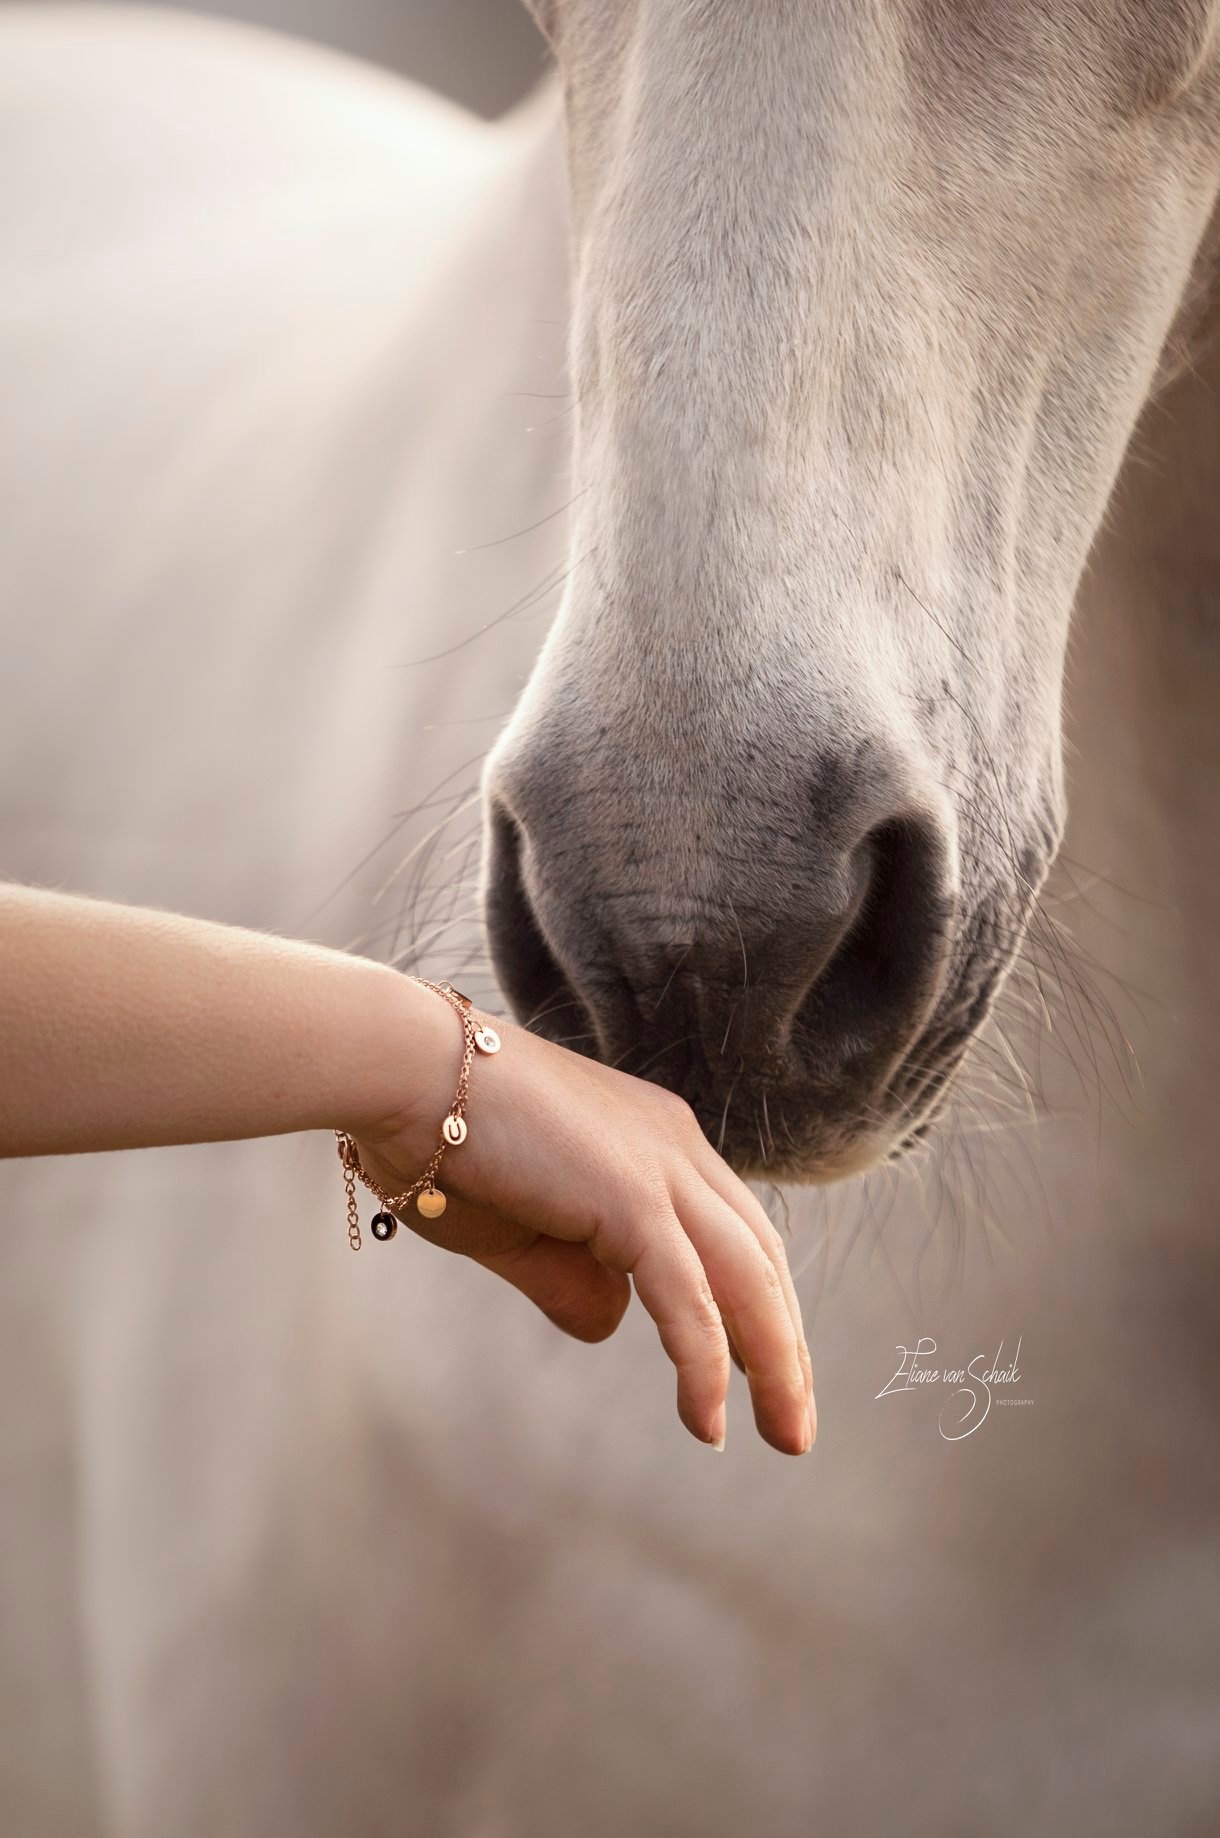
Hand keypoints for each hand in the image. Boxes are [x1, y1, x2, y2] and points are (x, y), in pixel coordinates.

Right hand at [350, 1009, 814, 1455]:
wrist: (401, 1069)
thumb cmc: (439, 1139)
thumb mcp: (517, 1228)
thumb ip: (569, 1277)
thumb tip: (611, 1323)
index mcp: (653, 1140)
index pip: (732, 1233)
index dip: (757, 1306)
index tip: (763, 1373)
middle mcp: (673, 1144)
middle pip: (760, 1258)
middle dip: (784, 1346)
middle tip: (795, 1427)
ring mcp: (660, 1166)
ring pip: (748, 1279)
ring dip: (774, 1366)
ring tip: (787, 1438)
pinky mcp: (633, 1196)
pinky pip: (689, 1297)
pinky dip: (705, 1365)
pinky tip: (708, 1424)